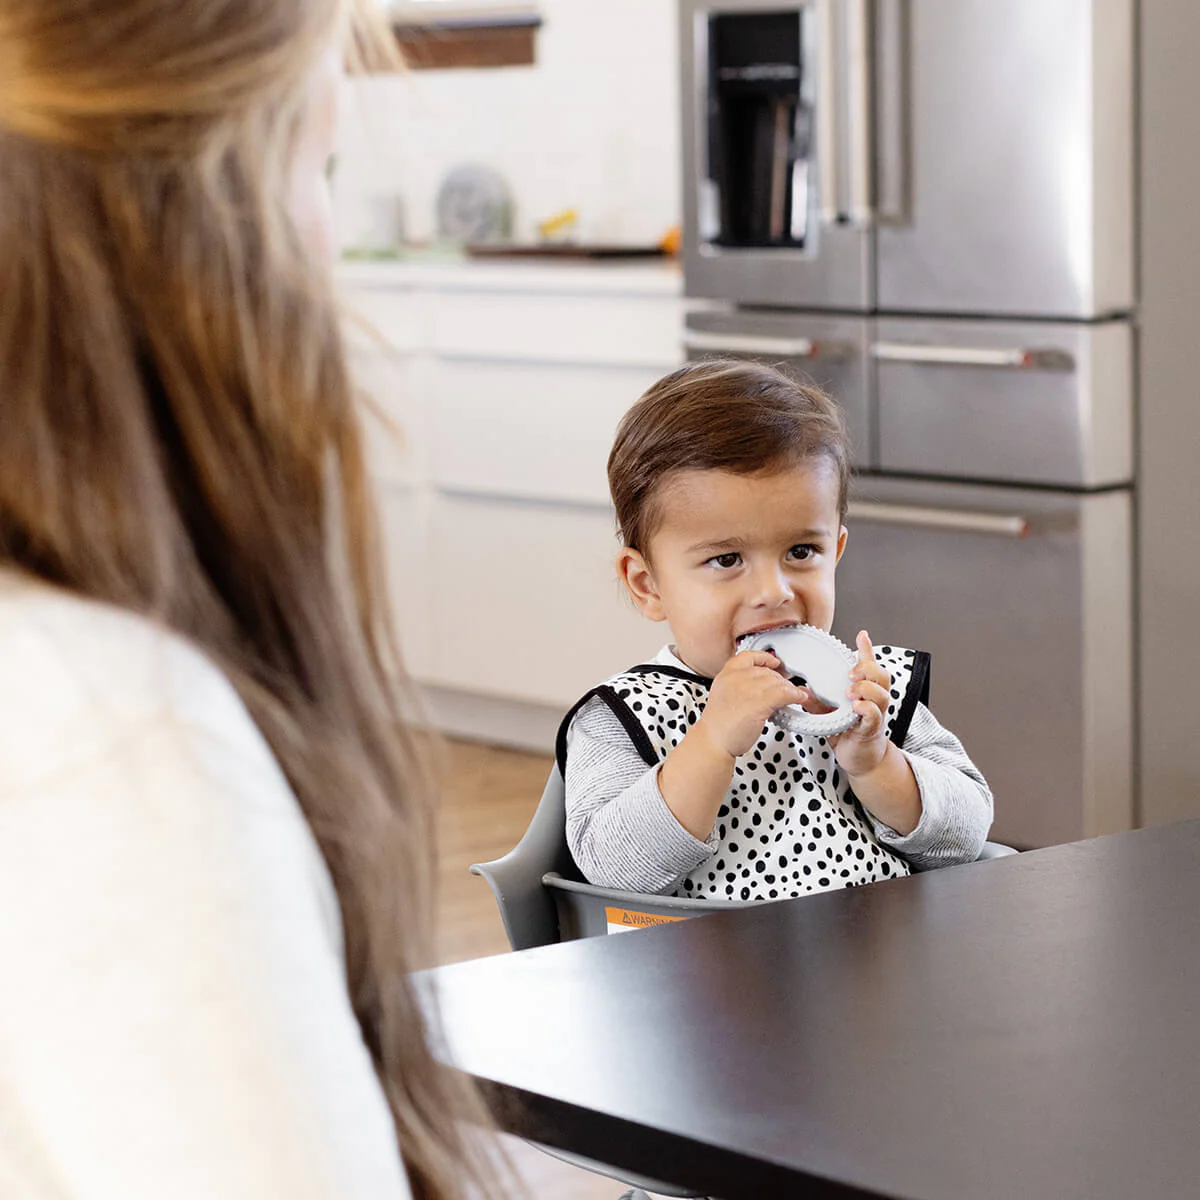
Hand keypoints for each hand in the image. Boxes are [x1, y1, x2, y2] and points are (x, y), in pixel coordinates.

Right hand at [695, 650, 806, 759]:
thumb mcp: (725, 695)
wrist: (714, 741)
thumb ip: (741, 685)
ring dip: (789, 689)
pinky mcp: (759, 702)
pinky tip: (798, 698)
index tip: (774, 662)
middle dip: (779, 680)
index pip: (749, 656)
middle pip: (767, 672)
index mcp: (726, 674)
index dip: (765, 658)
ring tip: (794, 695)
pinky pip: (784, 693)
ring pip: (777, 682)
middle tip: (785, 690)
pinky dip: (795, 695)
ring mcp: (748, 689)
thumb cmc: (719, 724)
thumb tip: (762, 684)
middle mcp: (736, 678)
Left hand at [830, 631, 891, 777]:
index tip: (862, 635)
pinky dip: (867, 709)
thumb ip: (817, 700)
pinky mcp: (872, 730)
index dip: (867, 649)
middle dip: (867, 668)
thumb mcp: (828, 712)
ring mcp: (876, 714)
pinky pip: (875, 716)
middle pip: (881, 675)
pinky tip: (857, 707)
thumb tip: (799, 689)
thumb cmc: (846, 733)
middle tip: (850, 673)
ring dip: (865, 689)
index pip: (869, 666)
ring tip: (851, 692)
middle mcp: (874, 700)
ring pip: (881, 694)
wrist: (860, 759)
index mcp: (864, 691)